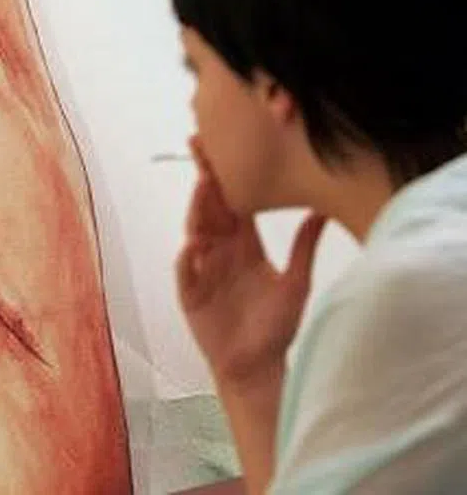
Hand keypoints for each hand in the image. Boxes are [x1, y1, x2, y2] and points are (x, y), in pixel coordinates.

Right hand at [176, 136, 326, 386]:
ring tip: (204, 190)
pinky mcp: (191, 294)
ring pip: (197, 233)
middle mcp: (221, 251)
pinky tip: (193, 246)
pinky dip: (189, 259)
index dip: (225, 174)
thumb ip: (304, 245)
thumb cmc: (275, 326)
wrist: (257, 366)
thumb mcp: (297, 282)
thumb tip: (323, 210)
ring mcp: (203, 270)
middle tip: (201, 149)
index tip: (219, 146)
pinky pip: (187, 272)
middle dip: (205, 180)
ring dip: (199, 211)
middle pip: (210, 209)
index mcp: (244, 244)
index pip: (233, 201)